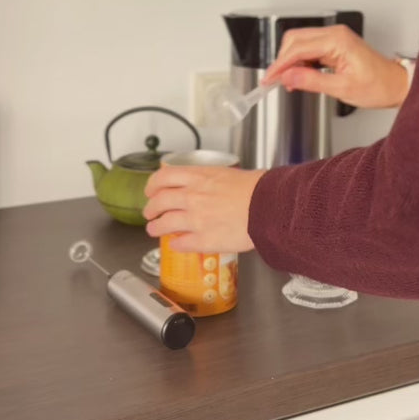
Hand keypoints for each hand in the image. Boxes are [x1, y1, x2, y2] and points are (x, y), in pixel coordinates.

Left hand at [143, 165, 264, 252]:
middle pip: (159, 202)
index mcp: (198, 178)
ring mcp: (196, 220)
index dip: (153, 185)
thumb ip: (212, 180)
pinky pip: (181, 244)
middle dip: (150, 208)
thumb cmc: (257, 189)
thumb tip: (210, 186)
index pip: (163, 177)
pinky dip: (175, 245)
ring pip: (164, 224)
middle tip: (149, 212)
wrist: (269, 207)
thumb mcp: (228, 174)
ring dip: (156, 228)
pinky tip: (175, 245)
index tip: (151, 190)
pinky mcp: (204, 240)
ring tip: (154, 230)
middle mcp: (192, 197)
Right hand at [263, 25, 408, 108]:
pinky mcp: (334, 46)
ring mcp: (335, 38)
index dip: (280, 64)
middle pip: (295, 40)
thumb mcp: (342, 89)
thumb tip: (288, 78)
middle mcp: (335, 34)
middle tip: (275, 81)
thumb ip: (311, 81)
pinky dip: (300, 62)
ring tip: (287, 82)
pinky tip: (298, 76)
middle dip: (282, 60)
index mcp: (337, 40)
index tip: (269, 78)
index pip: (298, 48)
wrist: (396, 85)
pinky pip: (310, 49)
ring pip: (300, 43)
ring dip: (290, 61)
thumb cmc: (379, 86)